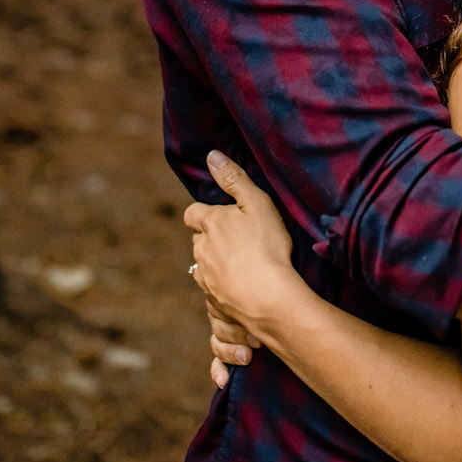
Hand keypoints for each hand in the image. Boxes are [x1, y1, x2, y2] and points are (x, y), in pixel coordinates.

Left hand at [184, 151, 305, 353]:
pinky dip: (224, 293)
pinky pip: (214, 296)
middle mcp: (201, 253)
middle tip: (237, 241)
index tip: (219, 216)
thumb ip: (234, 179)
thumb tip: (211, 155)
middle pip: (199, 243)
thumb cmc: (267, 246)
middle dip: (212, 241)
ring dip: (218, 268)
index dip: (203, 214)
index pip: (193, 215)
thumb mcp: (256, 203)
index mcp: (209, 226)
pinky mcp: (216, 305)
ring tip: (242, 269)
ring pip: (205, 270)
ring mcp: (207, 281)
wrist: (269, 298)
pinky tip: (242, 293)